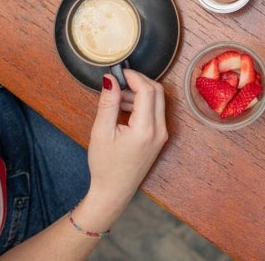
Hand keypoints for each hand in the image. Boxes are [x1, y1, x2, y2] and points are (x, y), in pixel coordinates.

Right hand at [84, 70, 168, 214]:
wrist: (114, 191)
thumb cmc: (105, 165)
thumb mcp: (101, 132)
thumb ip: (108, 102)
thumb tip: (110, 79)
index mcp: (145, 129)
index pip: (147, 90)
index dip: (134, 76)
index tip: (118, 72)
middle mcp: (160, 130)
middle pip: (157, 92)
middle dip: (139, 82)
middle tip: (118, 82)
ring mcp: (163, 134)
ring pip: (158, 100)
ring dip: (140, 93)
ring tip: (117, 99)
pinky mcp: (160, 137)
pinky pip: (156, 111)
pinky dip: (143, 104)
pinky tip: (125, 109)